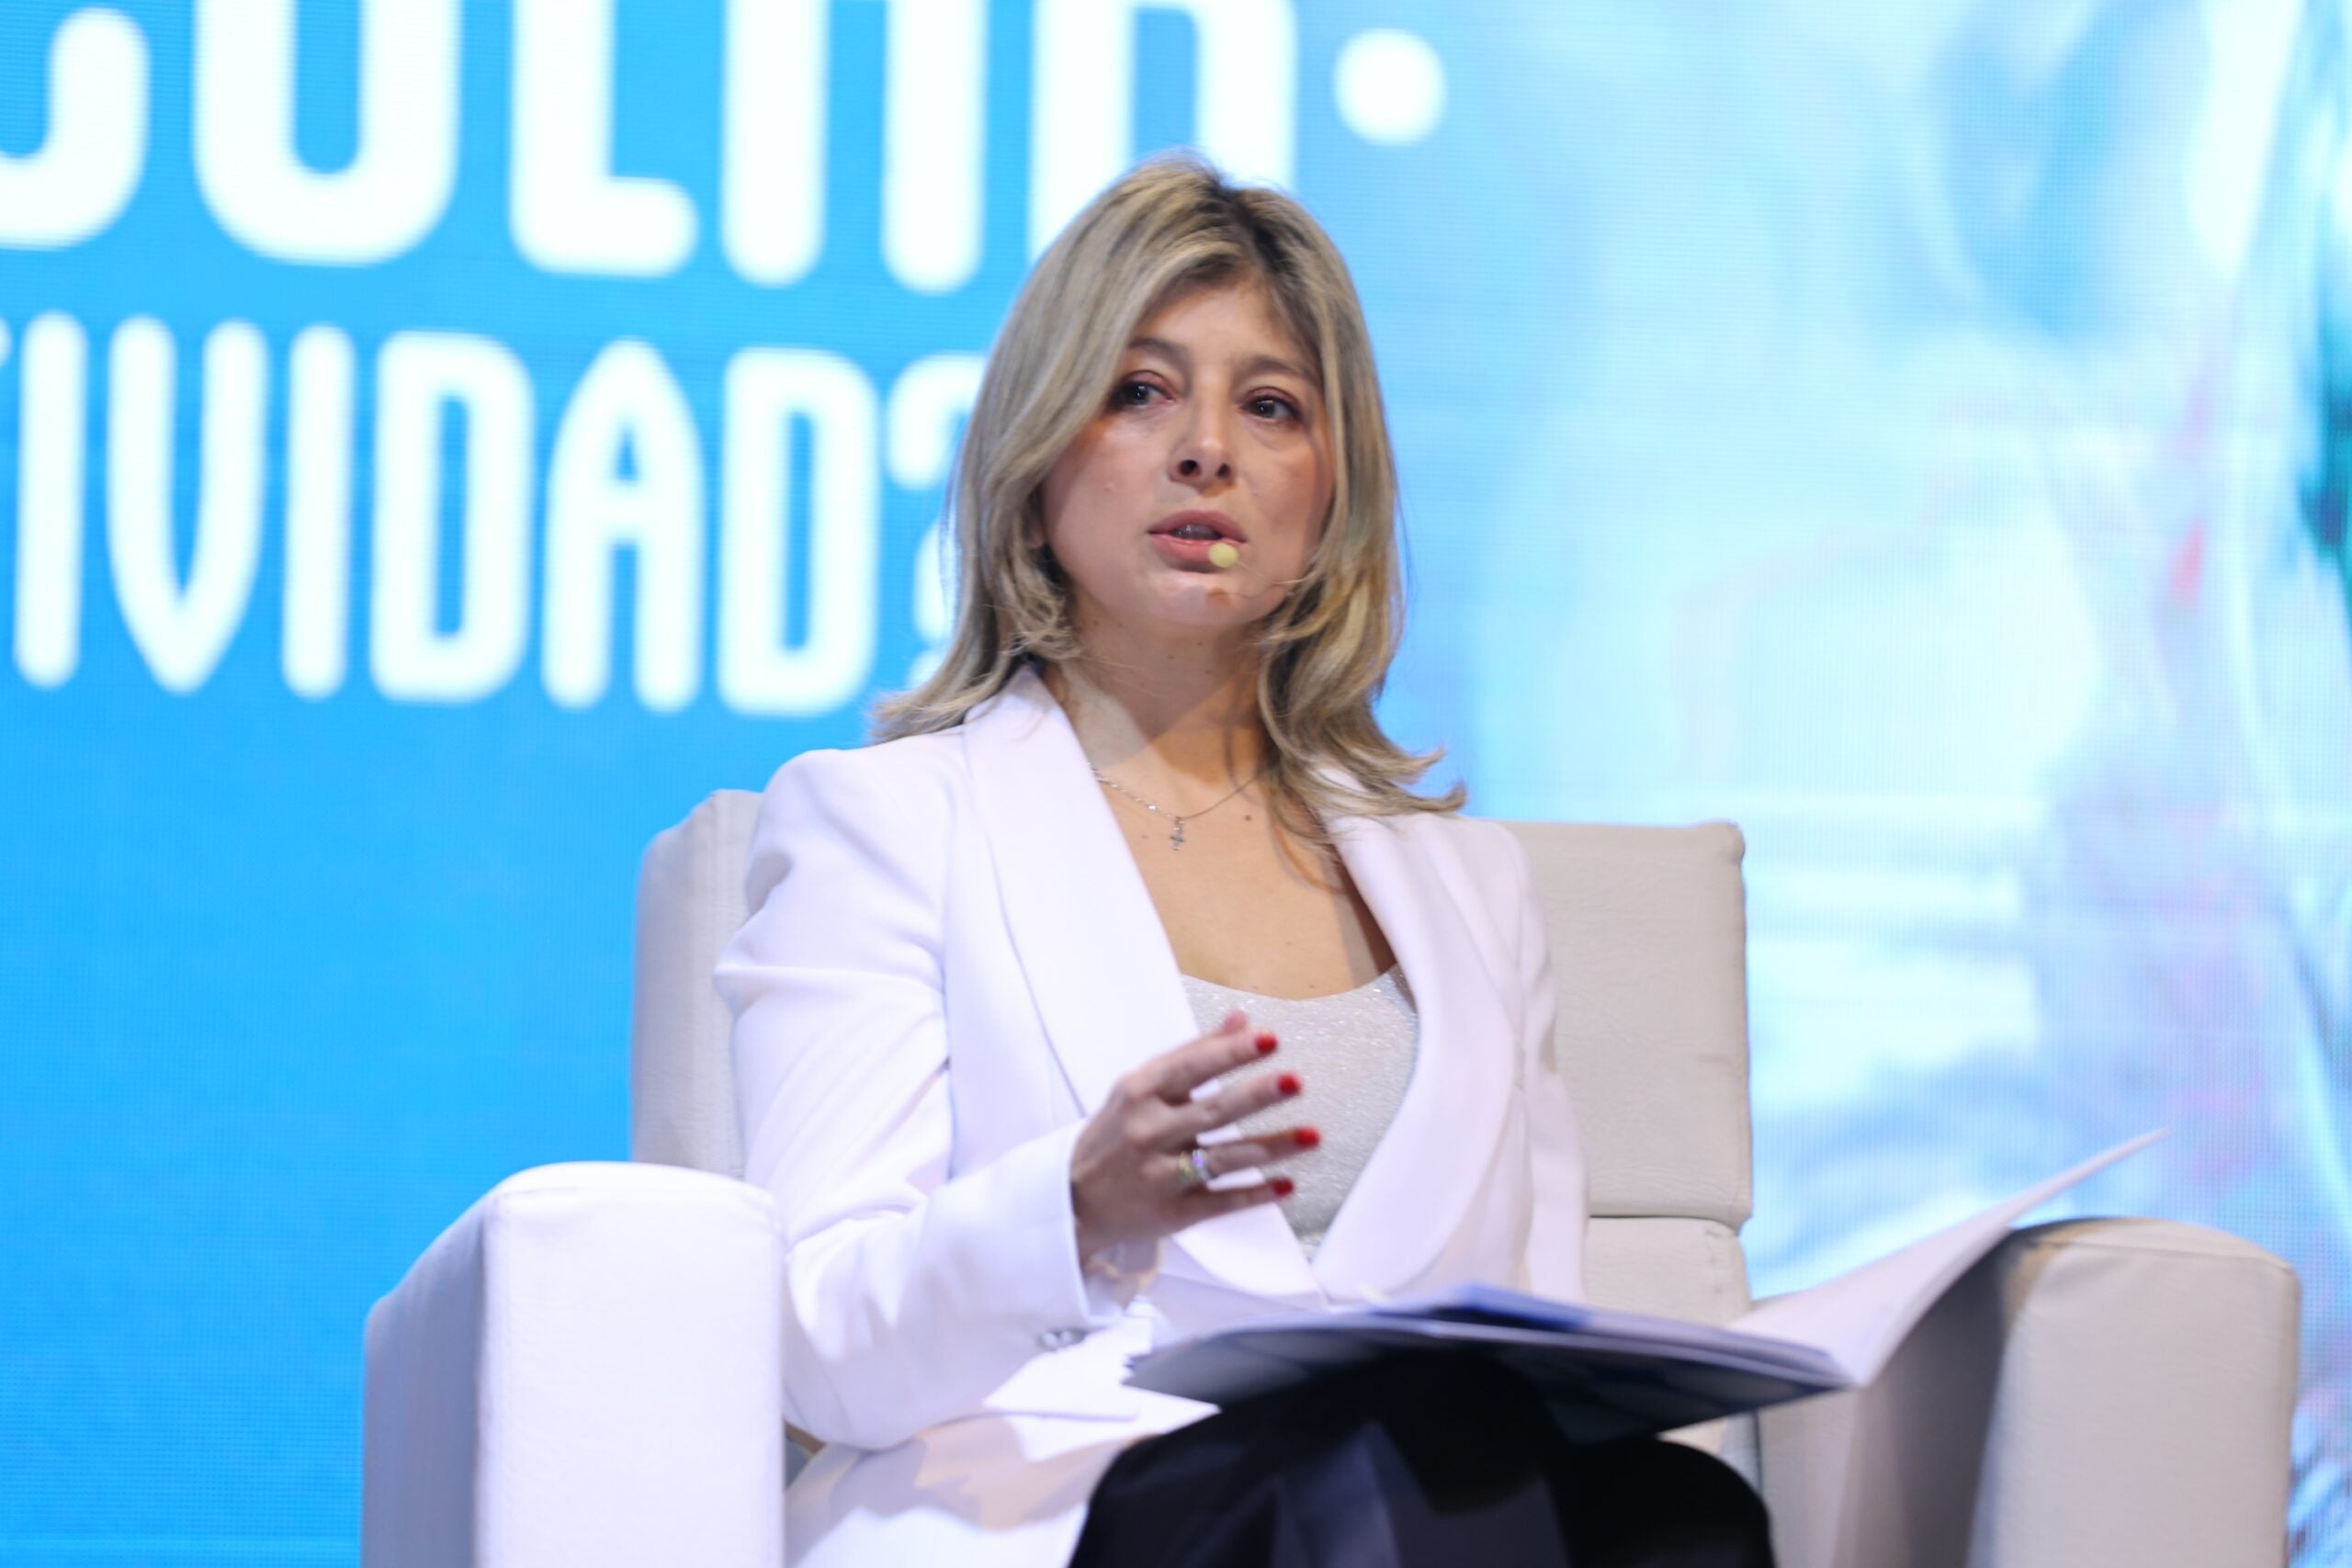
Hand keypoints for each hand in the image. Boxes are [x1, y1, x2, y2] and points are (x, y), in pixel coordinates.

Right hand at [1069, 1010, 1320, 1257]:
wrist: (1072, 1199)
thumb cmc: (1113, 1134)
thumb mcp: (1139, 1087)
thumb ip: (1192, 1053)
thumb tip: (1241, 1020)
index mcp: (1139, 1093)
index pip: (1192, 1066)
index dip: (1232, 1052)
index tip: (1270, 1039)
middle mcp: (1149, 1133)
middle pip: (1214, 1111)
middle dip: (1257, 1095)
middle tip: (1295, 1081)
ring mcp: (1161, 1175)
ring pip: (1226, 1159)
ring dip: (1273, 1148)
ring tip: (1312, 1135)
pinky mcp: (1172, 1213)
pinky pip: (1222, 1203)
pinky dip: (1257, 1195)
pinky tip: (1288, 1185)